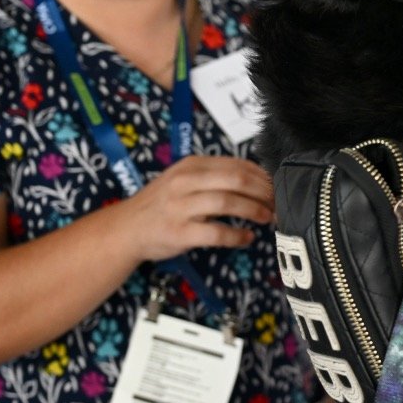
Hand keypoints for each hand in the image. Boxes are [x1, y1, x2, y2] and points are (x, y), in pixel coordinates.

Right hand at [116, 155, 273, 263]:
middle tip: (278, 204)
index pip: (237, 165)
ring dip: (255, 211)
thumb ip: (215, 177)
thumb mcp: (184, 180)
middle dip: (264, 193)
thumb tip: (258, 180)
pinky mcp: (179, 232)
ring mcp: (180, 206)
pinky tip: (246, 237)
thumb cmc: (161, 205)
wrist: (125, 229)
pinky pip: (216, 233)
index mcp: (191, 166)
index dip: (263, 177)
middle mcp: (185, 182)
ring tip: (268, 218)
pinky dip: (237, 236)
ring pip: (228, 203)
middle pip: (237, 180)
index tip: (277, 187)